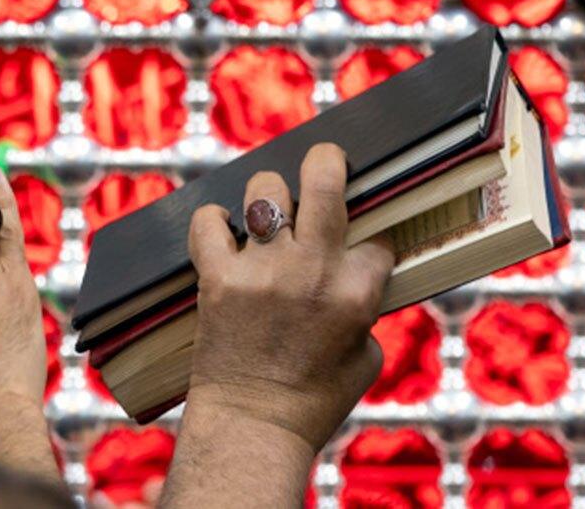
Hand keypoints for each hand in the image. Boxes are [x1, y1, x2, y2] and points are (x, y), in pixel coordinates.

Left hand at [183, 143, 393, 456]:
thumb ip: (364, 309)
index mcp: (355, 294)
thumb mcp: (366, 358)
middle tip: (325, 163)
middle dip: (327, 160)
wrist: (253, 424)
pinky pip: (208, 221)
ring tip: (268, 214)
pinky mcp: (218, 277)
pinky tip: (225, 236)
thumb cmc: (316, 399)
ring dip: (269, 195)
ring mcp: (262, 271)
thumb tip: (358, 273)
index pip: (376, 237)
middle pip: (323, 180)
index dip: (371, 241)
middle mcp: (311, 272)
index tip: (361, 250)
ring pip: (265, 189)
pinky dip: (213, 223)